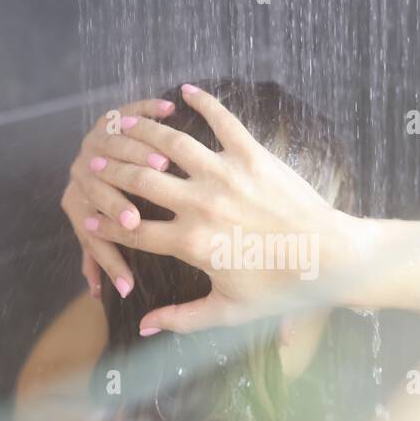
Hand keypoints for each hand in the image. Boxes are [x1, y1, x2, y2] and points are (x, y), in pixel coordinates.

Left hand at [61, 97, 176, 297]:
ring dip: (135, 155)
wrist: (99, 163)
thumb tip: (99, 295)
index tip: (132, 245)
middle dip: (117, 199)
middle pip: (96, 183)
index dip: (108, 242)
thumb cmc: (106, 210)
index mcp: (78, 202)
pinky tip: (169, 111)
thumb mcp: (96, 238)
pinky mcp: (110, 118)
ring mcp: (94, 140)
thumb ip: (101, 262)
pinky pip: (127, 111)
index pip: (90, 226)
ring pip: (112, 145)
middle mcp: (82, 169)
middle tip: (137, 215)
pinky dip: (146, 109)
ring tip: (160, 165)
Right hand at [82, 83, 355, 334]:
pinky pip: (222, 120)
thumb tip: (144, 328)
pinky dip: (202, 102)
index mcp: (192, 244)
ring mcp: (227, 175)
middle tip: (92, 162)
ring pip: (171, 145)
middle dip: (110, 171)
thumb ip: (182, 319)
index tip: (87, 215)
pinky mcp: (253, 155)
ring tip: (123, 126)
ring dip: (142, 133)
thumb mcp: (229, 311)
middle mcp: (202, 205)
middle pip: (140, 181)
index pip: (133, 231)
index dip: (105, 224)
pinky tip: (184, 92)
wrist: (332, 258)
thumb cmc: (282, 289)